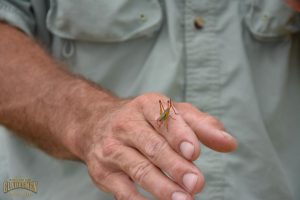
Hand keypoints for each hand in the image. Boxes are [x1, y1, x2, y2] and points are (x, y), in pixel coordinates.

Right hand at [71, 93, 236, 199]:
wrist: (97, 124)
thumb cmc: (144, 121)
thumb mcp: (171, 114)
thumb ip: (201, 126)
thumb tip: (229, 142)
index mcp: (146, 106)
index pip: (164, 119)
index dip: (179, 135)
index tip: (194, 152)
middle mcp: (126, 125)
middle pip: (153, 146)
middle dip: (175, 166)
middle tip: (197, 183)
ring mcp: (112, 149)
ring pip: (139, 168)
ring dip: (161, 186)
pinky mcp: (104, 172)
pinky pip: (122, 190)